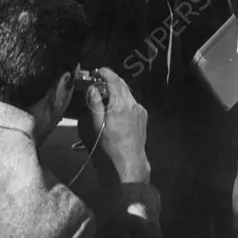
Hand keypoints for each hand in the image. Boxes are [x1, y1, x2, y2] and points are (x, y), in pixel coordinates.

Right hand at [88, 68, 149, 183]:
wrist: (129, 165)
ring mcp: (140, 110)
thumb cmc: (109, 149)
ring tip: (104, 97)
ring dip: (116, 91)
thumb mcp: (96, 126)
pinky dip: (122, 101)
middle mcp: (133, 104)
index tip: (97, 71)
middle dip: (110, 80)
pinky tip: (115, 110)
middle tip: (98, 81)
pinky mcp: (143, 117)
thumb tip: (93, 88)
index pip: (114, 80)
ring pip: (127, 94)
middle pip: (122, 84)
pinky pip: (131, 103)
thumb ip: (95, 104)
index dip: (105, 73)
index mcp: (120, 104)